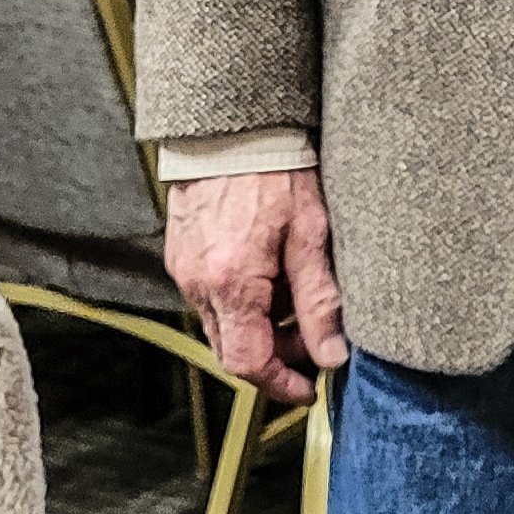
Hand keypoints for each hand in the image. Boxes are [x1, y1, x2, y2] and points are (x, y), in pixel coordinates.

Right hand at [162, 168, 347, 407]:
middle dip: (274, 356)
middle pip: (232, 349)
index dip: (280, 384)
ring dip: (259, 326)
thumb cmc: (274, 171)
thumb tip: (331, 355)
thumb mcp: (310, 236)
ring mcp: (185, 270)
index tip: (307, 387)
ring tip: (295, 294)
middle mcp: (199, 284)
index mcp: (232, 284)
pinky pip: (211, 297)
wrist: (231, 127)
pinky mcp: (182, 255)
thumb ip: (319, 300)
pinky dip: (242, 301)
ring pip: (222, 324)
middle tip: (313, 338)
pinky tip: (270, 274)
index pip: (248, 363)